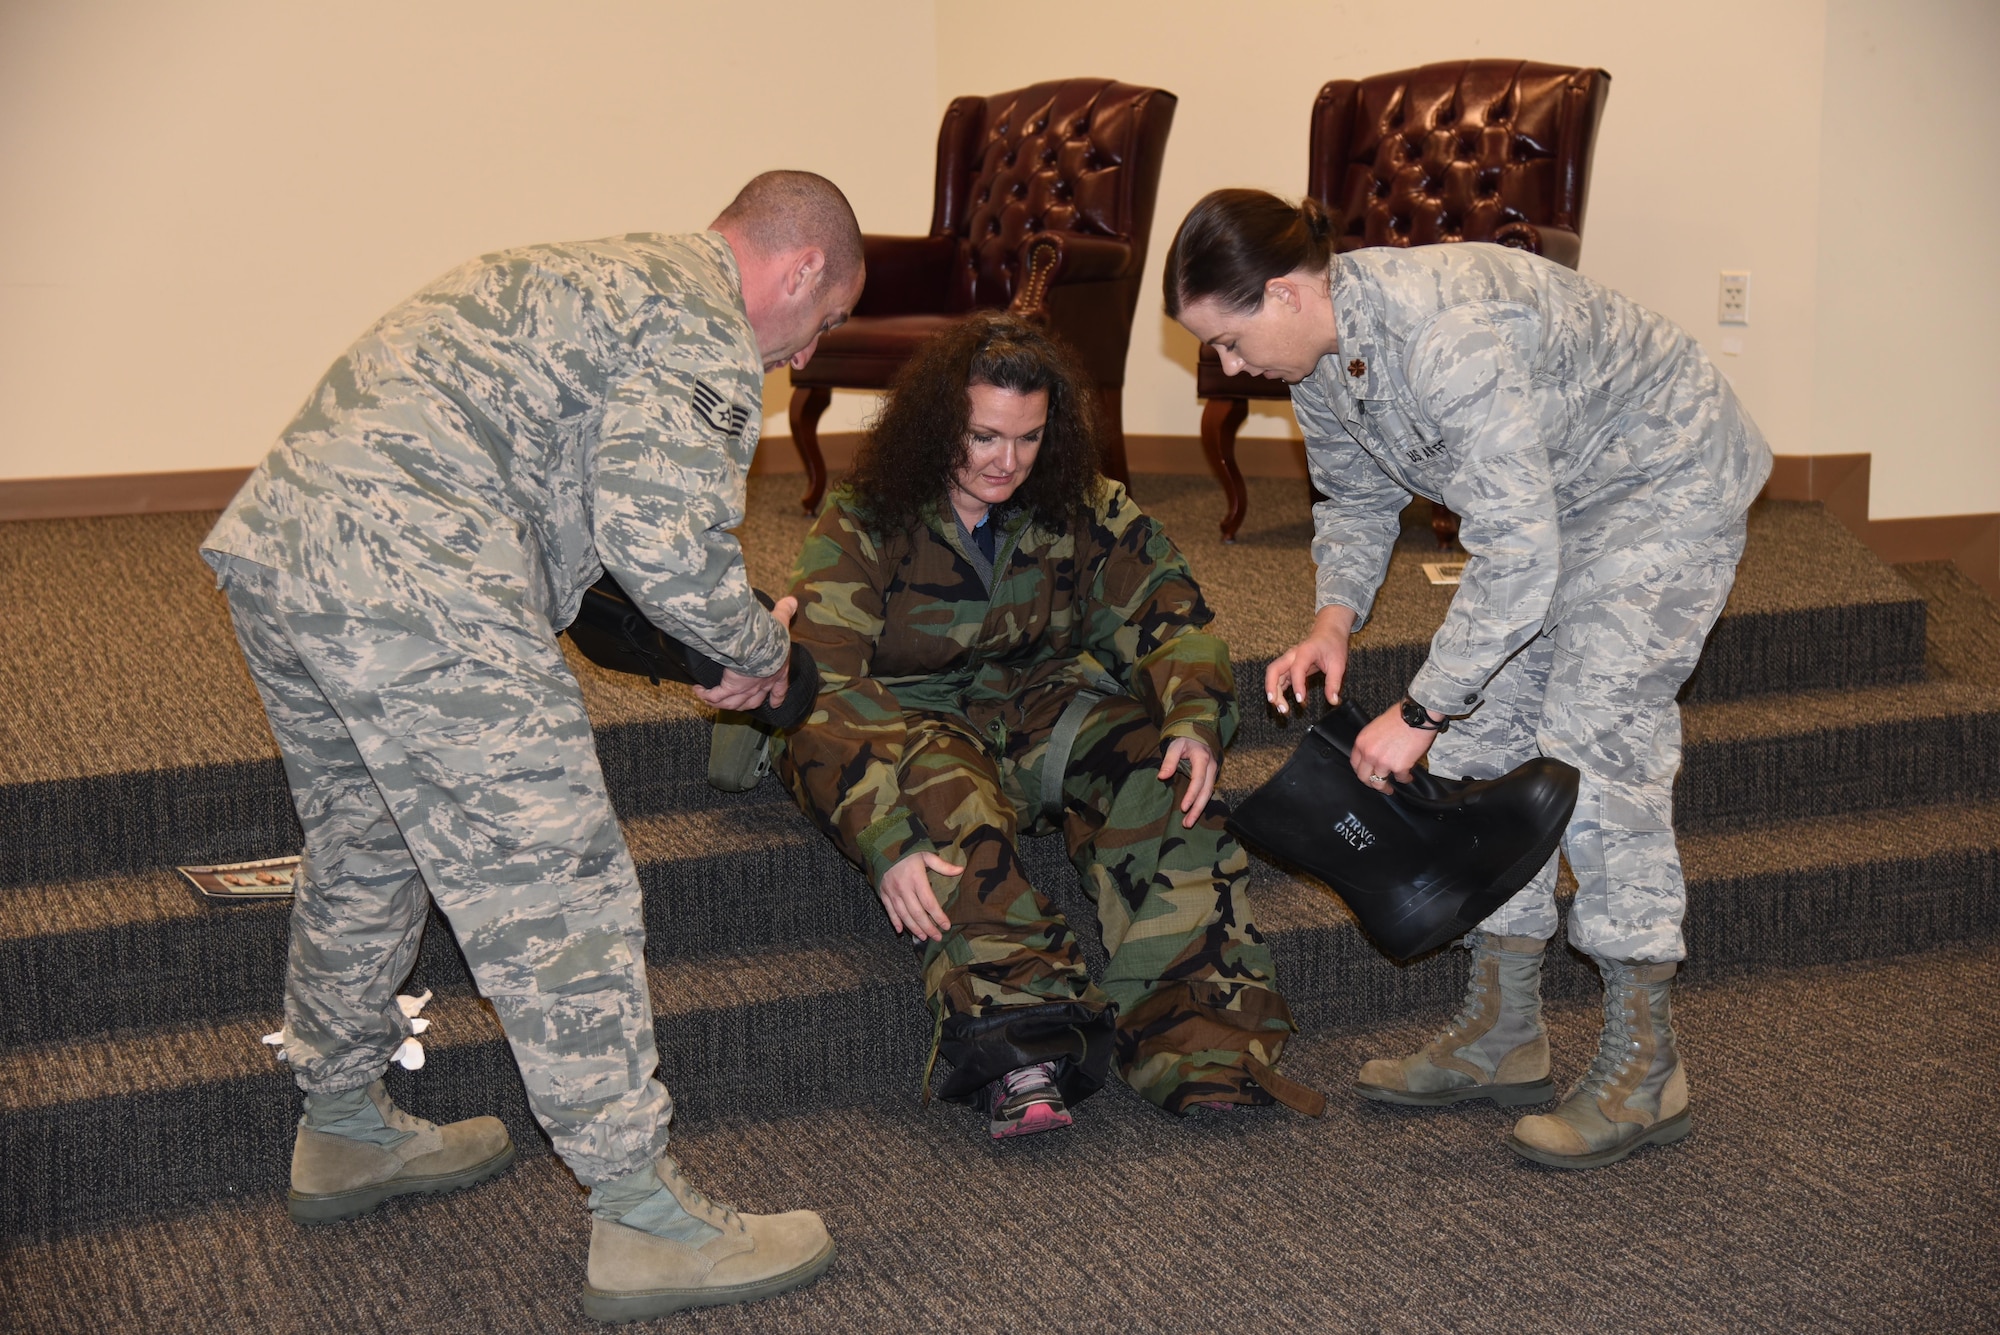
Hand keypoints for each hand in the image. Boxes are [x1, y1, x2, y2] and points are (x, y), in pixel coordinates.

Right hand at [692, 596, 798, 710]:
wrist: (758, 645)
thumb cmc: (771, 635)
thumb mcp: (780, 620)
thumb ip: (785, 611)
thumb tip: (791, 601)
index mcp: (777, 672)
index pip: (779, 688)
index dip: (777, 696)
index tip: (776, 703)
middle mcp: (762, 684)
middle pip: (755, 701)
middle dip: (749, 703)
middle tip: (742, 704)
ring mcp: (745, 689)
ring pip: (734, 704)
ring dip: (725, 703)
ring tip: (713, 698)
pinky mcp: (729, 688)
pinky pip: (716, 697)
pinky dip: (706, 696)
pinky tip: (698, 690)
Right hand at [878, 849, 961, 941]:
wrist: (883, 846)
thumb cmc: (908, 851)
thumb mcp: (926, 854)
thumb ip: (942, 865)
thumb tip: (960, 870)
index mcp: (916, 879)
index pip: (929, 903)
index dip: (938, 916)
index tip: (946, 926)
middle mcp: (903, 888)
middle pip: (917, 913)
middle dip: (928, 927)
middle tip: (937, 938)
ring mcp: (892, 892)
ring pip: (904, 915)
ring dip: (914, 928)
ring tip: (924, 937)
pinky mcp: (883, 893)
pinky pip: (889, 911)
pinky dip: (895, 922)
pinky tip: (901, 931)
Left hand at [1157, 736, 1217, 828]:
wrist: (1198, 732)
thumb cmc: (1185, 738)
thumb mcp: (1175, 745)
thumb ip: (1169, 760)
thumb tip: (1162, 777)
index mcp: (1202, 758)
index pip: (1198, 780)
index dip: (1191, 795)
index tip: (1183, 808)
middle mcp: (1211, 767)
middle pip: (1206, 792)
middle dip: (1197, 809)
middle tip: (1187, 824)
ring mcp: (1213, 772)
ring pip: (1208, 794)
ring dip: (1199, 809)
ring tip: (1189, 823)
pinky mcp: (1211, 777)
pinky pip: (1207, 792)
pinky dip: (1201, 803)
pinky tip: (1194, 813)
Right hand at [1265, 605, 1356, 715]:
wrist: (1328, 633)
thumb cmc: (1333, 645)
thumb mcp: (1338, 664)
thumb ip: (1334, 683)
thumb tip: (1333, 701)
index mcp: (1305, 651)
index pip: (1296, 669)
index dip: (1297, 685)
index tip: (1301, 700)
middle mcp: (1292, 655)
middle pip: (1273, 670)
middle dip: (1272, 688)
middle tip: (1278, 705)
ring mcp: (1288, 661)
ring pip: (1273, 676)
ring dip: (1274, 692)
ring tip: (1281, 709)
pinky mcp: (1289, 667)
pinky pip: (1278, 679)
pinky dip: (1278, 691)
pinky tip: (1282, 702)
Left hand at [1351, 700, 1439, 793]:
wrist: (1417, 715)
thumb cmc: (1400, 716)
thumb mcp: (1376, 726)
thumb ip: (1371, 741)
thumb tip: (1374, 752)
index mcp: (1362, 742)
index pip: (1355, 764)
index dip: (1360, 771)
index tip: (1366, 774)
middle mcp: (1369, 754)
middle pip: (1364, 777)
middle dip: (1370, 784)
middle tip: (1376, 785)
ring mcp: (1383, 762)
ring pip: (1379, 783)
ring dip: (1385, 788)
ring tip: (1390, 789)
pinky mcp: (1399, 767)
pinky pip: (1400, 779)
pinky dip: (1405, 779)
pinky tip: (1407, 777)